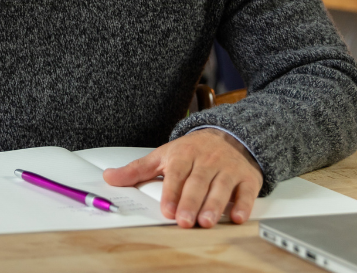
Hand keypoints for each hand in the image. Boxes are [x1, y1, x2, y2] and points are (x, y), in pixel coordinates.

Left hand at [103, 128, 262, 227]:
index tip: (167, 210)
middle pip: (198, 182)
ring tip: (206, 222)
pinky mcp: (247, 177)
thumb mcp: (163, 155)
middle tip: (184, 221)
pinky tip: (237, 217)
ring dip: (214, 205)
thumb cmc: (192, 150)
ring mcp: (228, 168)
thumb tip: (109, 177)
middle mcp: (207, 160)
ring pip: (221, 187)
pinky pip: (246, 191)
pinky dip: (243, 204)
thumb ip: (137, 170)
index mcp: (184, 154)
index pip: (177, 173)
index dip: (172, 192)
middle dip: (191, 202)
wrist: (229, 134)